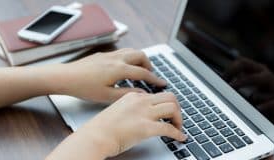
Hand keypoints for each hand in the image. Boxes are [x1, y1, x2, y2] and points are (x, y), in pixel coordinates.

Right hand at [46, 92, 186, 159]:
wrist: (93, 137)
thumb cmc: (101, 128)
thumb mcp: (118, 111)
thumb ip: (131, 110)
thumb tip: (141, 117)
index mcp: (133, 96)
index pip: (157, 95)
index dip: (165, 104)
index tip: (168, 112)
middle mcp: (140, 101)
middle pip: (169, 96)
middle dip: (177, 108)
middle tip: (176, 118)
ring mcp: (143, 113)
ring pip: (172, 108)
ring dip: (179, 119)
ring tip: (178, 128)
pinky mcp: (146, 127)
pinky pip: (169, 129)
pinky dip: (178, 134)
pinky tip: (180, 138)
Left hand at [52, 48, 165, 101]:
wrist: (65, 77)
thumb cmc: (84, 88)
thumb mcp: (107, 96)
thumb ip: (127, 94)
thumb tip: (143, 94)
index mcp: (119, 69)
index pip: (143, 73)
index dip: (155, 79)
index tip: (162, 83)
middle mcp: (116, 58)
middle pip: (141, 55)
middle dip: (149, 65)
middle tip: (150, 75)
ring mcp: (109, 54)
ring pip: (132, 51)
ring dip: (140, 59)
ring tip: (140, 70)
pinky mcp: (103, 54)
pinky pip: (123, 51)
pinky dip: (130, 57)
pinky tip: (125, 67)